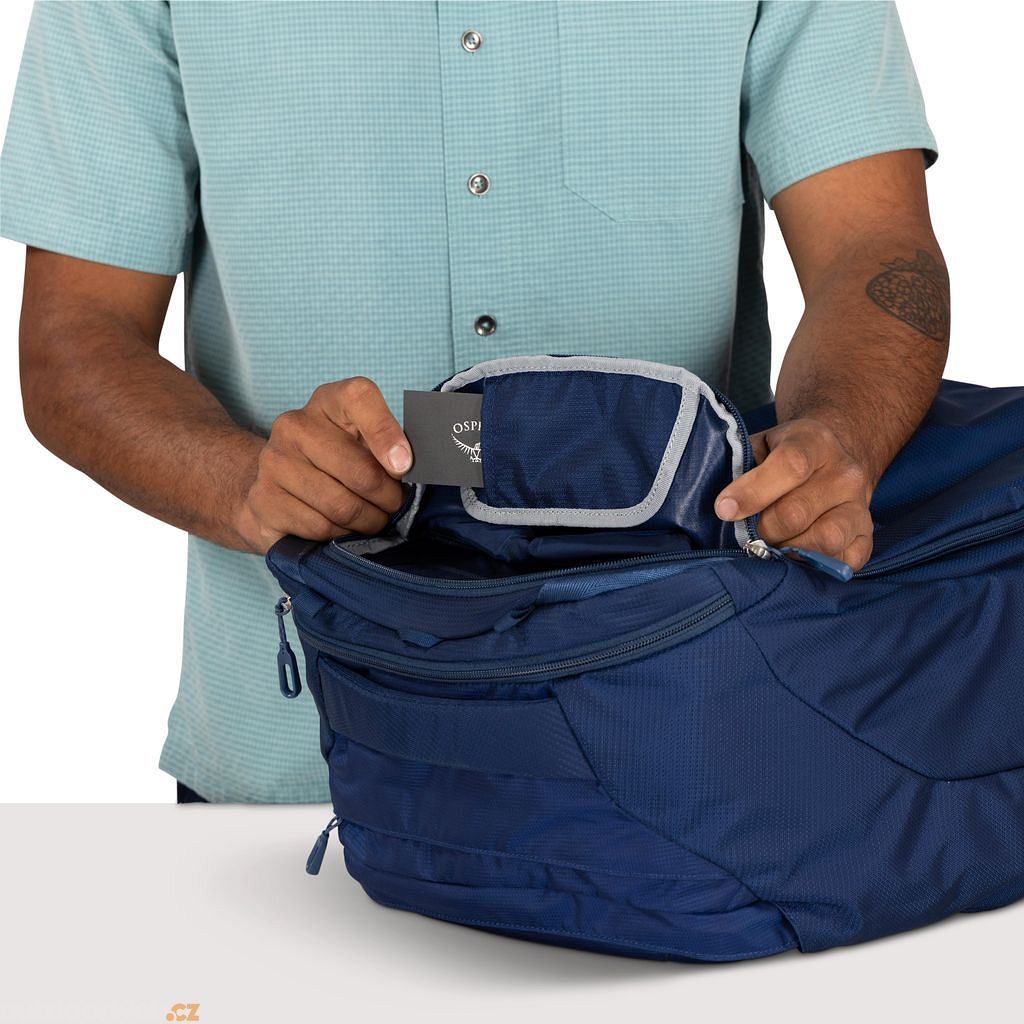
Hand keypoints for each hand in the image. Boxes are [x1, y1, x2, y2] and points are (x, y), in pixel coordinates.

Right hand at [235, 377, 411, 553]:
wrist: (276, 486)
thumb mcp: (363, 442)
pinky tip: (343, 529)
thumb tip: (410, 468)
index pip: (360, 398)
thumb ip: (389, 447)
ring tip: (374, 519)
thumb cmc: (336, 462)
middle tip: (394, 504)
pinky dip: (341, 535)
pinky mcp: (263, 499)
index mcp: (328, 402)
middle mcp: (295, 425)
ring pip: (342, 506)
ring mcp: (274, 462)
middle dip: (388, 498)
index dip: (387, 433)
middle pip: (360, 472)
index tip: (405, 466)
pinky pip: (320, 527)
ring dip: (369, 521)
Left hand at [714, 418, 875, 570]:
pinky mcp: (867, 533)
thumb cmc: (785, 453)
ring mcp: (860, 504)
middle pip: (796, 513)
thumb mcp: (762, 444)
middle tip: (753, 529)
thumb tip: (725, 507)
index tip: (725, 510)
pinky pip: (846, 561)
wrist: (836, 453)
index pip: (789, 466)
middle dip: (763, 528)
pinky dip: (817, 565)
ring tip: (776, 542)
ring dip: (789, 549)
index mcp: (814, 441)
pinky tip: (799, 554)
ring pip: (824, 540)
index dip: (753, 492)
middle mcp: (844, 473)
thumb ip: (742, 468)